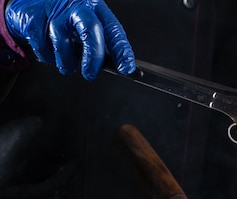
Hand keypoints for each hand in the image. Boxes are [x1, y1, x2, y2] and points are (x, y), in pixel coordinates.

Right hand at [5, 0, 134, 79]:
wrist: (29, 2)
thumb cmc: (63, 17)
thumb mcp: (85, 24)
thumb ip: (98, 41)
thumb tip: (115, 65)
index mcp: (94, 7)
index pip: (113, 29)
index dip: (121, 50)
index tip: (126, 68)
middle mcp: (76, 5)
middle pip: (89, 29)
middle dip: (93, 56)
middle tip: (90, 74)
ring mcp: (53, 9)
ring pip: (62, 40)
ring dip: (66, 61)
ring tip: (67, 66)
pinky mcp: (32, 15)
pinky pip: (41, 43)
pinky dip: (46, 55)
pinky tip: (49, 53)